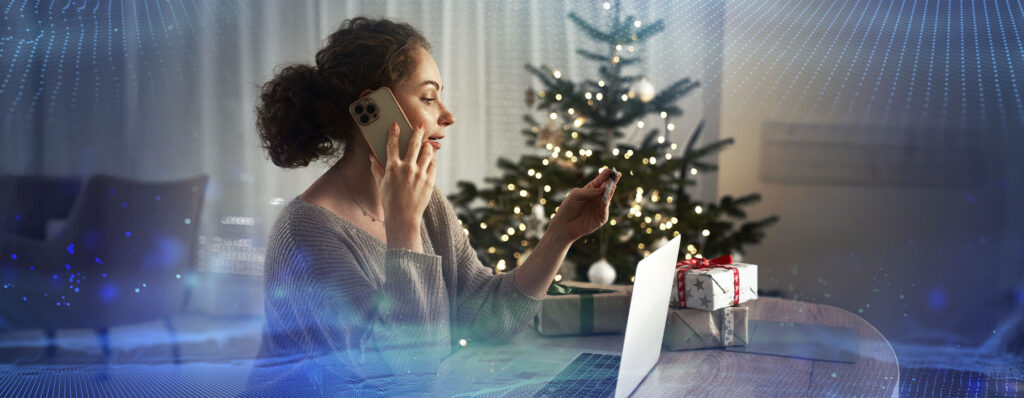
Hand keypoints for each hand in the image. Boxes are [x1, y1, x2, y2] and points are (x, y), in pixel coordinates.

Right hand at [370, 121, 435, 250]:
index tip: (396, 124)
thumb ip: (376, 168)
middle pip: (414, 144)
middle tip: (421, 125)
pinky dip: (432, 161)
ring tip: (428, 143)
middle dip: (418, 132)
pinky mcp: (429, 181)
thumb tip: (371, 157)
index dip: (394, 133)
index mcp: (393, 167)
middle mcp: (407, 168)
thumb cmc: (389, 201)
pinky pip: (433, 166)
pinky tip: (430, 160)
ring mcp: (419, 174)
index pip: (393, 145)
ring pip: (427, 153)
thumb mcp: (380, 184)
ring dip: (428, 146)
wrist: (402, 217)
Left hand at [548, 168, 619, 244]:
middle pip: (606, 188)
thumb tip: (603, 189)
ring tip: (613, 184)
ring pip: (607, 197)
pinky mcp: (601, 218)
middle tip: (618, 174)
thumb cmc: (568, 208)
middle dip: (612, 181)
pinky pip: (605, 208)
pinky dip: (607, 201)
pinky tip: (608, 195)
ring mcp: (599, 208)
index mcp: (590, 190)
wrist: (564, 226)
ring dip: (610, 191)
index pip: (599, 181)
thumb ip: (589, 191)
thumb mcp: (576, 195)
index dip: (605, 175)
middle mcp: (596, 198)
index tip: (611, 170)